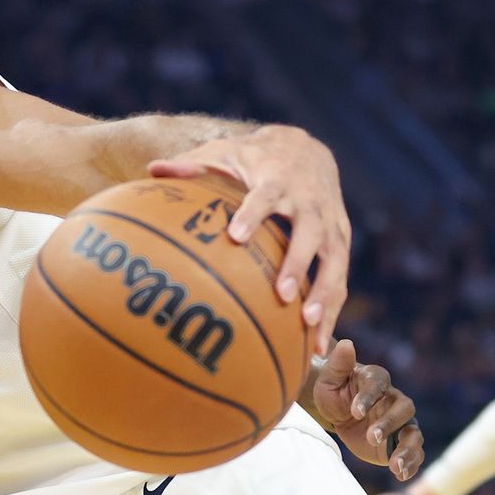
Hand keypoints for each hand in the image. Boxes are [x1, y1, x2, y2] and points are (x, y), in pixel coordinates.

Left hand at [151, 125, 350, 353]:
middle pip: (309, 233)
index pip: (265, 196)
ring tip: (310, 327)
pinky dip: (333, 309)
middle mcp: (309, 202)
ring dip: (324, 293)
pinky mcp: (340, 240)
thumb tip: (154, 170)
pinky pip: (340, 277)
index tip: (235, 236)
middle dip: (297, 263)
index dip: (252, 214)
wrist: (307, 150)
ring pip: (334, 260)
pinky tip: (320, 344)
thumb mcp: (226, 152)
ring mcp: (330, 223)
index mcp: (278, 179)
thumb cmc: (256, 158)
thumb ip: (193, 164)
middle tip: (281, 295)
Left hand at [305, 339, 422, 478]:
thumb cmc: (334, 392)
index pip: (378, 385)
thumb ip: (338, 365)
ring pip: (414, 433)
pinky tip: (400, 475)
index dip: (368, 397)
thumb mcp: (329, 380)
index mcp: (376, 381)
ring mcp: (401, 422)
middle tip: (371, 438)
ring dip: (408, 449)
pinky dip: (411, 464)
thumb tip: (346, 343)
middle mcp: (394, 400)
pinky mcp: (400, 442)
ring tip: (395, 465)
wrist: (338, 413)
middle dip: (390, 424)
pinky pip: (415, 452)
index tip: (354, 411)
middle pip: (404, 409)